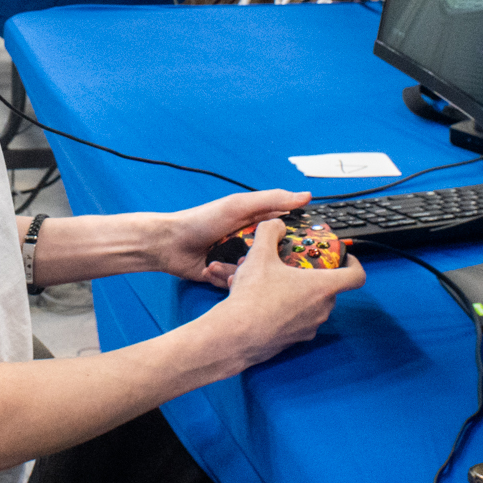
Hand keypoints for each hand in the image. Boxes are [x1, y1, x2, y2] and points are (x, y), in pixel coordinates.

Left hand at [152, 189, 311, 287]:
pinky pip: (238, 286)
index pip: (287, 232)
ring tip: (223, 262)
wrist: (169, 244)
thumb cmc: (201, 220)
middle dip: (269, 265)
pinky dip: (225, 280)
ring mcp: (238, 261)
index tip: (313, 252)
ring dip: (240, 272)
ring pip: (257, 276)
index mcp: (256, 223)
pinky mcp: (227, 278)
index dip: (300, 242)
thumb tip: (305, 196)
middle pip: (275, 259)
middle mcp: (250, 243)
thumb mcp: (238, 206)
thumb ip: (271, 201)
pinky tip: (212, 269)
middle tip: (257, 262)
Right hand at [216, 218, 366, 365]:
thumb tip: (277, 224)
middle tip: (292, 266)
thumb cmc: (254, 297)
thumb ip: (270, 231)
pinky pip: (296, 319)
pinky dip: (284, 309)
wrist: (237, 335)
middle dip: (312, 275)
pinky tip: (260, 302)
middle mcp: (322, 309)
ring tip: (267, 283)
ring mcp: (310, 327)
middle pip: (329, 288)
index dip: (353, 263)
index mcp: (322, 287)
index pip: (356, 276)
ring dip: (294, 291)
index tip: (343, 258)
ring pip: (309, 303)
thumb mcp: (259, 254)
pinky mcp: (295, 340)